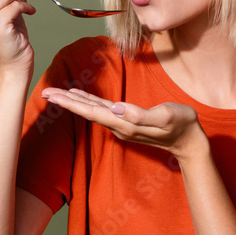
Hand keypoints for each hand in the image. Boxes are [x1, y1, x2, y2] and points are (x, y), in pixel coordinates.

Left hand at [41, 88, 205, 159]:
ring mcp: (122, 125)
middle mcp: (119, 126)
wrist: (190, 142)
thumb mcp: (166, 116)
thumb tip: (117, 107)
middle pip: (86, 112)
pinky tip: (81, 97)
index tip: (53, 96)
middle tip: (45, 92)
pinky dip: (88, 102)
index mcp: (125, 123)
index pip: (92, 111)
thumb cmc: (182, 125)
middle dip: (65, 102)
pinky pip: (102, 110)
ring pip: (92, 111)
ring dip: (74, 102)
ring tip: (57, 93)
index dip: (71, 103)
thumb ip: (141, 115)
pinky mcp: (127, 121)